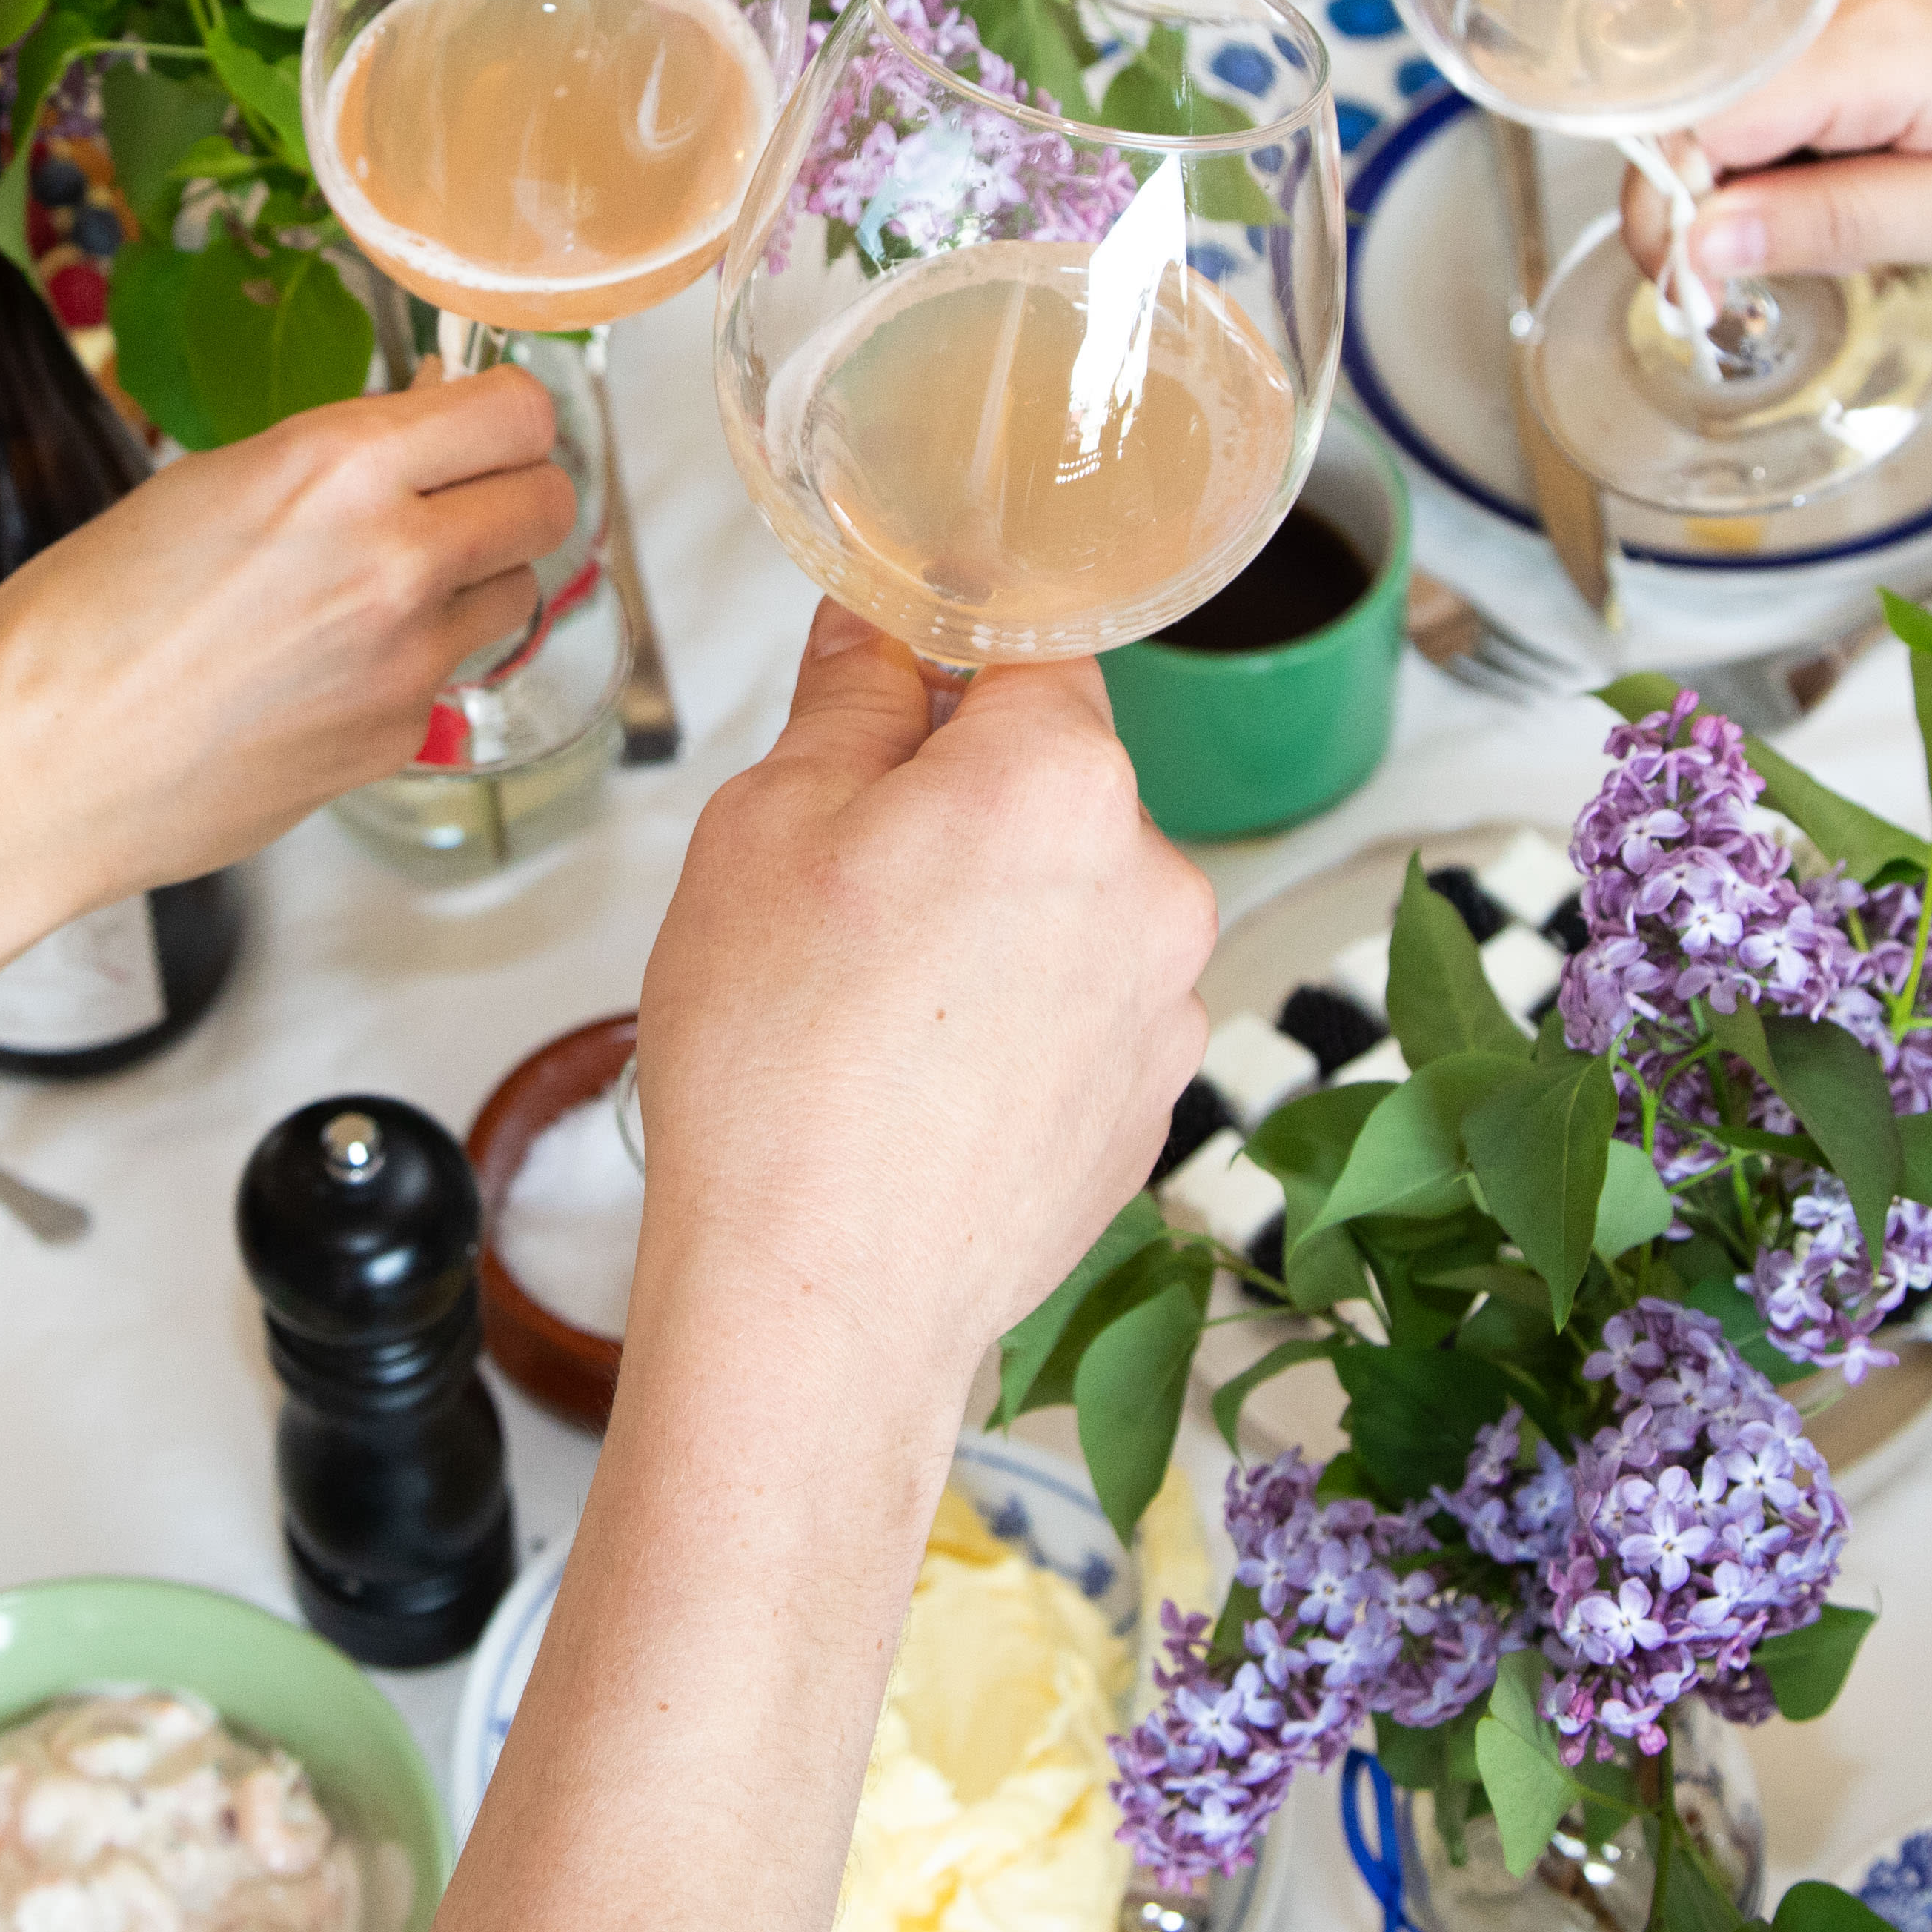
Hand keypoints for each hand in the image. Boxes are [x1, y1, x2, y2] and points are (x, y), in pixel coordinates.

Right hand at [0, 364, 576, 907]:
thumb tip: (414, 438)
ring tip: (379, 589)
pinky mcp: (396, 740)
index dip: (506, 414)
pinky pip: (448, 677)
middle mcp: (394, 558)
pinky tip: (323, 671)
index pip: (517, 411)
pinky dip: (410, 665)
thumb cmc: (82, 621)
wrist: (36, 769)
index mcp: (337, 467)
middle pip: (548, 500)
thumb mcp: (206, 487)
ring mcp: (406, 660)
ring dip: (473, 580)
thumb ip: (329, 463)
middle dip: (512, 491)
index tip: (479, 424)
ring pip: (515, 593)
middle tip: (458, 498)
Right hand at [629, 608, 1212, 1379]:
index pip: (1031, 655)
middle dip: (963, 813)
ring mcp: (1167, 1005)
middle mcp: (1154, 881)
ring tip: (877, 1006)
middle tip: (844, 887)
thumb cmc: (777, 1063)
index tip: (884, 706)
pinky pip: (1086, 1012)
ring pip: (1073, 905)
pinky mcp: (1154, 1105)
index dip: (947, 671)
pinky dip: (1020, 1021)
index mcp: (1062, 778)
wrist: (820, 1296)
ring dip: (996, 922)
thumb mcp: (764, 828)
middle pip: (1057, 789)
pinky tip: (923, 1078)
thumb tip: (876, 636)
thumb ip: (846, 703)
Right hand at [1629, 0, 1931, 292]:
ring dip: (1721, 163)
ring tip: (1796, 226)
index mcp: (1889, 39)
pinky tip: (1813, 174)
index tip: (1694, 292)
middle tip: (1732, 281)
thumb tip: (1702, 243)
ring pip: (1713, 73)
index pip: (1706, 117)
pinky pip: (1757, 56)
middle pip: (1694, 88)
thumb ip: (1842, 222)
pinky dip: (1759, 128)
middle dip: (1686, 192)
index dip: (1675, 210)